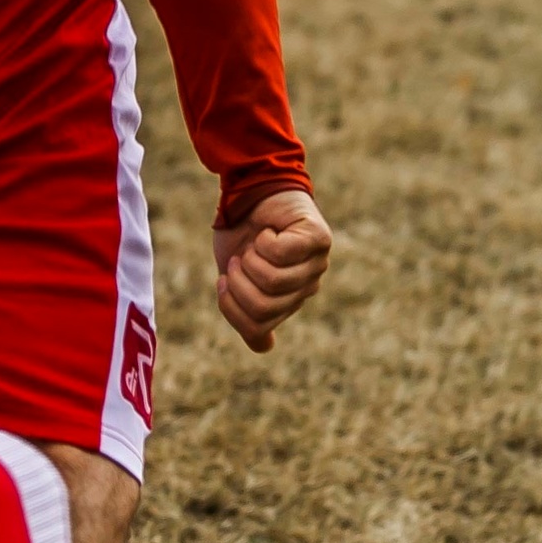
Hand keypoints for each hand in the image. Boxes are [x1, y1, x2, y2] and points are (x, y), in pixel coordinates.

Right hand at [213, 190, 331, 352]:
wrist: (249, 194)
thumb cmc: (241, 236)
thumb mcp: (234, 279)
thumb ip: (246, 313)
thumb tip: (264, 348)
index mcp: (285, 303)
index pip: (256, 328)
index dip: (231, 306)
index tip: (223, 281)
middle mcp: (305, 289)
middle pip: (264, 307)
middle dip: (238, 283)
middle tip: (237, 261)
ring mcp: (316, 265)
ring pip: (273, 281)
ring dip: (250, 260)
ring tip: (251, 245)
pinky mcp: (319, 239)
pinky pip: (282, 253)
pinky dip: (263, 241)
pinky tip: (267, 231)